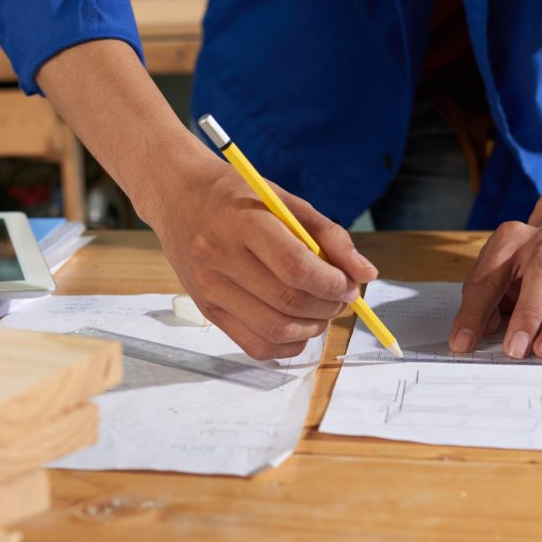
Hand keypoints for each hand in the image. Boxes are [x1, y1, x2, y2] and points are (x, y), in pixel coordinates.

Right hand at [146, 160, 377, 359]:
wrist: (177, 196)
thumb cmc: (234, 195)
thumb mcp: (283, 200)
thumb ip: (328, 235)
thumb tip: (364, 274)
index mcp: (241, 224)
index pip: (296, 269)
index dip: (333, 284)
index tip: (350, 283)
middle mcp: (219, 258)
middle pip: (288, 303)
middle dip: (329, 307)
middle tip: (341, 298)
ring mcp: (209, 289)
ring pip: (275, 331)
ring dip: (312, 328)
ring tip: (321, 311)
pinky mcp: (206, 310)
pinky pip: (254, 346)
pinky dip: (287, 346)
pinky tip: (298, 327)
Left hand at [449, 221, 541, 358]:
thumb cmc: (521, 260)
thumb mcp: (496, 272)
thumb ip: (486, 300)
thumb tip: (481, 333)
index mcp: (507, 242)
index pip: (486, 281)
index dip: (472, 315)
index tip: (462, 343)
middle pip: (540, 274)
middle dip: (526, 315)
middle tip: (514, 349)